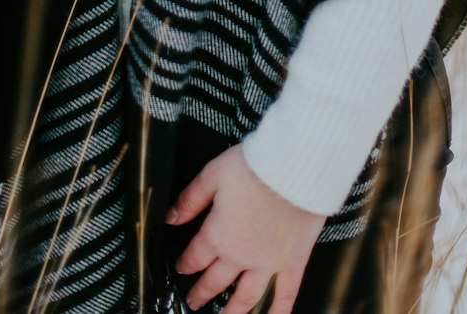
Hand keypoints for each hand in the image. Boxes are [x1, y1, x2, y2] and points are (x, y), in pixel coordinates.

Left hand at [166, 143, 326, 312]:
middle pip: (215, 281)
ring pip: (245, 297)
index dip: (185, 264)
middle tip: (194, 301)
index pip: (195, 257)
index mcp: (218, 234)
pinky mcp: (293, 262)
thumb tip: (172, 217)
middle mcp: (240, 255)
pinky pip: (285, 294)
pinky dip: (278, 311)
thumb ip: (191, 199)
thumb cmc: (257, 167)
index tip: (181, 267)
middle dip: (201, 293)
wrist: (294, 168)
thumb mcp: (213, 174)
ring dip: (232, 312)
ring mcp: (267, 263)